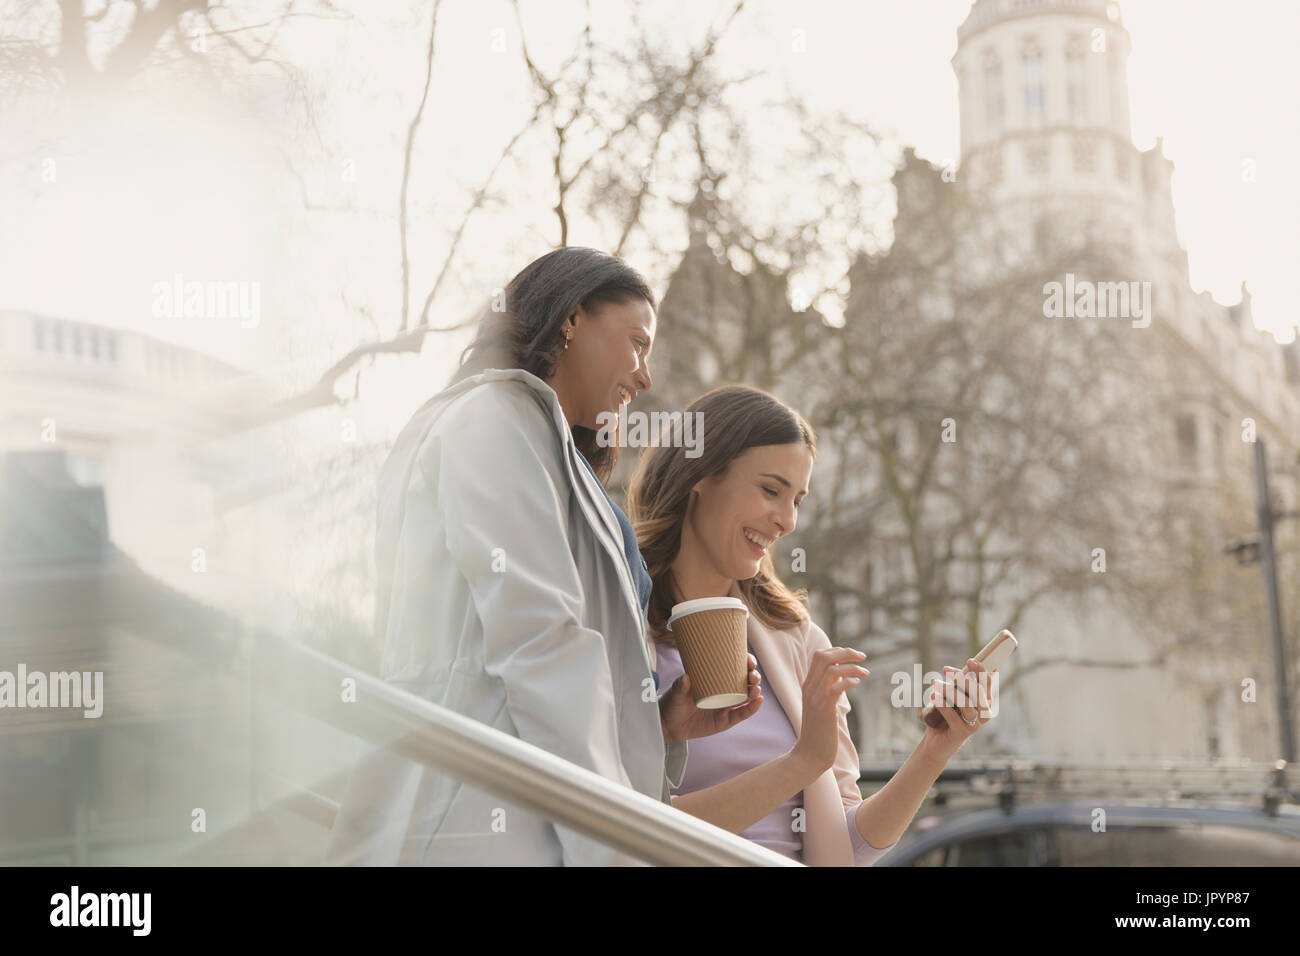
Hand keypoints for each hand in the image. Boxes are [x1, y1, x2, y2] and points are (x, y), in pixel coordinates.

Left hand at [660, 653, 762, 741]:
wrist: (669, 725)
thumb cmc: (674, 703)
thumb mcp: (676, 692)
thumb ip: (680, 686)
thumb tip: (686, 677)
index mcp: (715, 679)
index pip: (735, 667)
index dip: (746, 662)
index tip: (748, 660)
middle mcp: (724, 691)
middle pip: (745, 681)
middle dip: (754, 676)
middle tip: (752, 676)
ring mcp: (727, 705)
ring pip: (747, 696)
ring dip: (755, 691)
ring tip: (756, 688)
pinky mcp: (726, 720)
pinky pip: (742, 714)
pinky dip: (752, 708)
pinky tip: (758, 701)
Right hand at [790, 647, 868, 775]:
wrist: (809, 755)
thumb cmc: (819, 732)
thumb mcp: (821, 706)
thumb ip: (828, 690)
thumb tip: (842, 677)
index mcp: (808, 685)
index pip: (819, 656)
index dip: (837, 650)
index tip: (853, 655)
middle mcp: (809, 688)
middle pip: (824, 656)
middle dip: (846, 652)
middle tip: (863, 656)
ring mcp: (816, 698)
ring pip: (832, 669)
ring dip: (852, 667)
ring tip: (866, 672)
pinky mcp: (824, 709)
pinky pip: (837, 687)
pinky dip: (849, 681)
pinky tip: (858, 683)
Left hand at [919, 658, 993, 766]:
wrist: (935, 742)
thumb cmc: (945, 715)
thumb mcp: (953, 696)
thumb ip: (959, 683)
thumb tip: (961, 665)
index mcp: (984, 701)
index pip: (987, 683)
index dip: (981, 670)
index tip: (970, 660)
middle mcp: (983, 713)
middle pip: (979, 692)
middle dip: (963, 679)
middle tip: (946, 670)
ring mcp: (974, 724)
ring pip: (966, 703)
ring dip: (949, 691)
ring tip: (935, 683)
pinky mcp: (962, 733)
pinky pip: (953, 716)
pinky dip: (942, 704)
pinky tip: (933, 697)